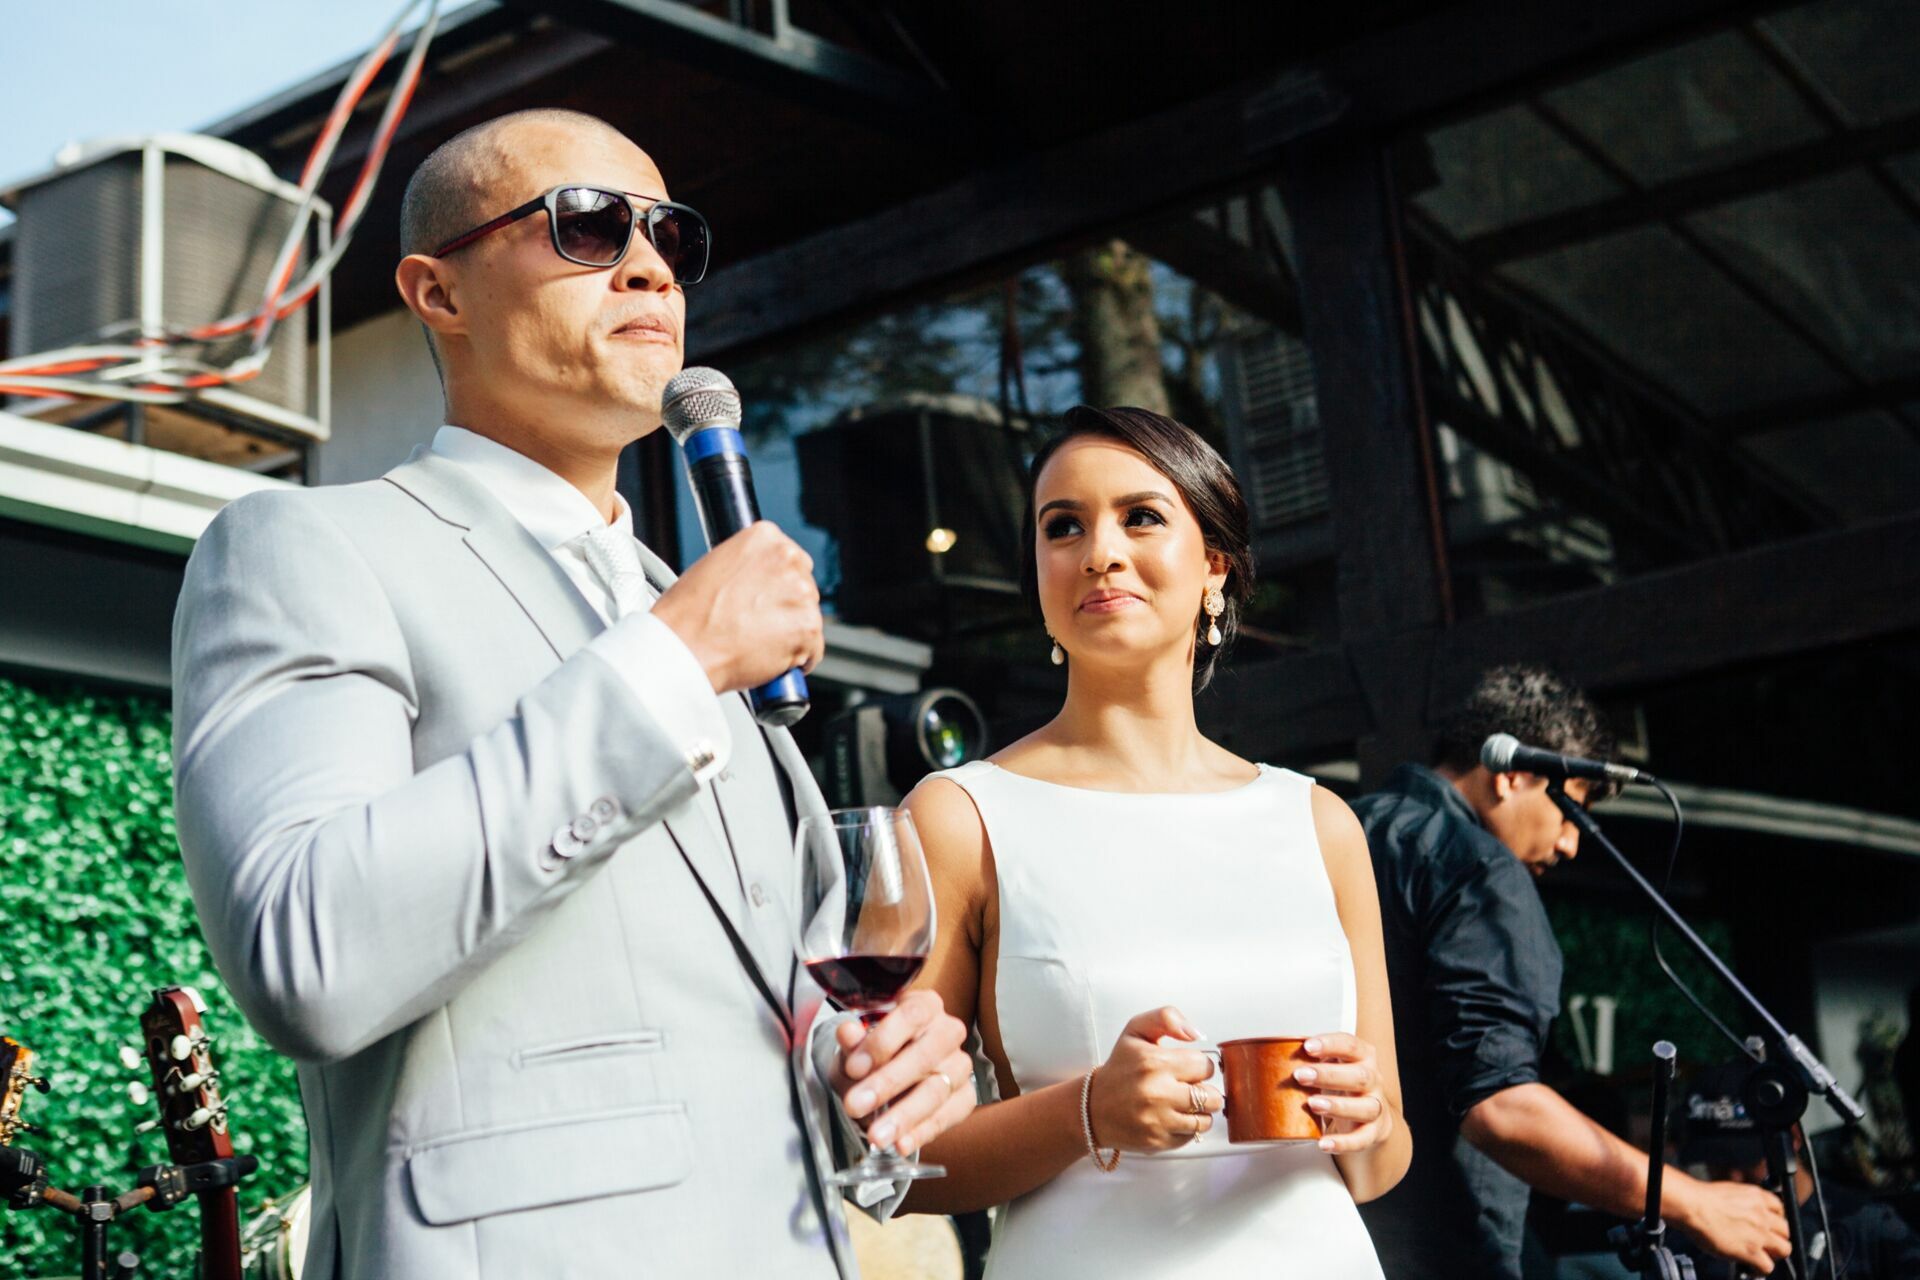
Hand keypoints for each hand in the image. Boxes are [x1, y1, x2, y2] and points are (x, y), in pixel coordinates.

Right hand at [651, 521, 822, 693]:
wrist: (685, 649)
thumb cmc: (688, 614)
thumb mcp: (713, 567)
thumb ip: (747, 566)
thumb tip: (760, 580)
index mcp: (765, 537)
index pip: (792, 559)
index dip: (779, 585)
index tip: (767, 598)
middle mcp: (787, 560)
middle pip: (805, 587)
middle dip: (787, 607)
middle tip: (758, 623)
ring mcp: (801, 594)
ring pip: (808, 617)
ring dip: (791, 633)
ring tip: (757, 642)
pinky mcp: (808, 628)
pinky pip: (813, 649)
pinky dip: (797, 659)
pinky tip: (770, 658)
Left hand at [831, 989, 972, 1156]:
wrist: (889, 1077)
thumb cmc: (873, 1054)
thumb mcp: (857, 1046)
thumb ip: (853, 1040)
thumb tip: (847, 1032)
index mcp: (925, 1006)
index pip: (912, 1016)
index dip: (883, 1041)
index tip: (853, 1067)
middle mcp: (948, 1032)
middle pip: (926, 1056)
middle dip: (888, 1083)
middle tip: (854, 1105)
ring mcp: (960, 1066)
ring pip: (936, 1090)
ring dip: (903, 1116)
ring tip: (876, 1136)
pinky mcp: (965, 1097)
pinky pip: (947, 1117)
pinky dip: (922, 1133)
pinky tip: (901, 1144)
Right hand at [1088, 1007, 1222, 1152]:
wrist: (1092, 1108)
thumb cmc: (1120, 1068)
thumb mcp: (1136, 1031)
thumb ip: (1167, 1018)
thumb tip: (1197, 1035)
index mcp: (1154, 1063)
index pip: (1205, 1066)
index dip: (1198, 1066)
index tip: (1185, 1068)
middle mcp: (1157, 1093)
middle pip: (1212, 1097)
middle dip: (1204, 1091)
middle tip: (1186, 1088)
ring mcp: (1158, 1121)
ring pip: (1206, 1120)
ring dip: (1199, 1112)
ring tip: (1181, 1104)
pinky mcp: (1158, 1142)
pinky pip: (1191, 1137)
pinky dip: (1186, 1128)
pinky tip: (1170, 1118)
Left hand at [1294, 1032, 1394, 1154]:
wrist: (1371, 1115)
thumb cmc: (1343, 1084)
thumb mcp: (1331, 1065)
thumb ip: (1307, 1060)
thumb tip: (1258, 1062)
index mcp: (1362, 1057)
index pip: (1350, 1045)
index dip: (1330, 1044)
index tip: (1307, 1046)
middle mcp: (1373, 1079)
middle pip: (1359, 1075)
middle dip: (1328, 1075)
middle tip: (1300, 1075)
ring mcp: (1375, 1106)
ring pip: (1365, 1106)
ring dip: (1338, 1106)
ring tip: (1312, 1104)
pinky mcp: (1374, 1131)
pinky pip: (1362, 1139)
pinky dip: (1344, 1143)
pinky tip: (1324, 1143)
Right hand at [1670, 1175, 1790, 1274]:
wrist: (1693, 1205)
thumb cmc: (1702, 1198)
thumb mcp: (1730, 1192)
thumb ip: (1744, 1202)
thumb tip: (1742, 1211)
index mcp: (1758, 1197)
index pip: (1780, 1210)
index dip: (1774, 1220)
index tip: (1768, 1226)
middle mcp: (1763, 1215)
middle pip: (1786, 1231)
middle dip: (1777, 1238)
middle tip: (1765, 1243)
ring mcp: (1760, 1234)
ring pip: (1784, 1249)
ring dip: (1773, 1254)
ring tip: (1760, 1256)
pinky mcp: (1752, 1251)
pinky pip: (1767, 1266)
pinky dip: (1760, 1269)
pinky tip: (1750, 1267)